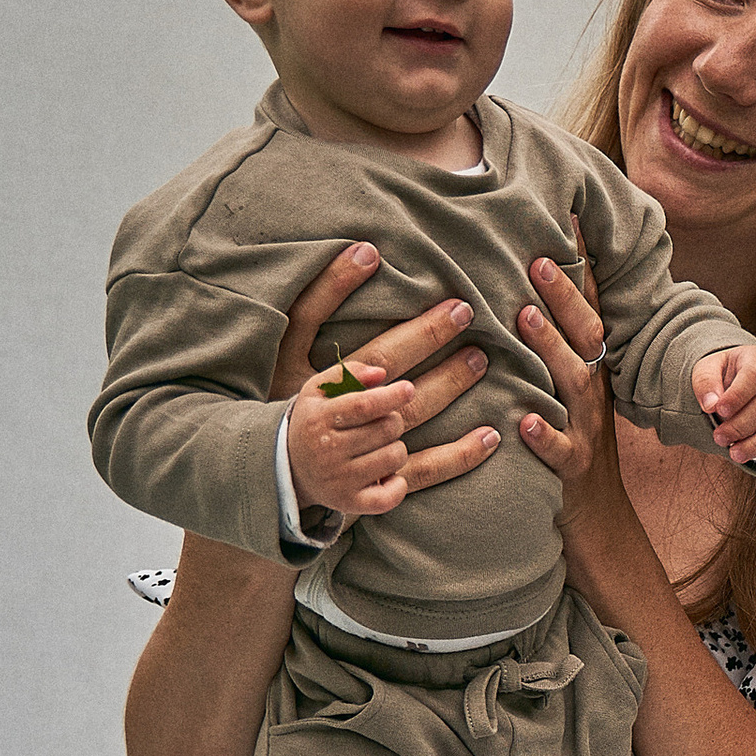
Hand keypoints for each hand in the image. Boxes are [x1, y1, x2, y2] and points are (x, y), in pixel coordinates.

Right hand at [268, 243, 500, 532]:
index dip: (422, 336)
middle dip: (449, 378)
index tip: (458, 311)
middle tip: (481, 354)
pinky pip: (416, 480)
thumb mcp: (288, 348)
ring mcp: (346, 473)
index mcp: (317, 396)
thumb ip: (318, 302)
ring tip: (440, 394)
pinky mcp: (361, 501)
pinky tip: (487, 436)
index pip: (381, 360)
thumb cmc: (286, 396)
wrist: (268, 469)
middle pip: (404, 406)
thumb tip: (365, 254)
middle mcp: (332, 438)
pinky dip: (454, 460)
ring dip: (423, 425)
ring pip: (405, 443)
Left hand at [517, 243, 659, 619]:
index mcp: (592, 370)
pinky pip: (557, 451)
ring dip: (548, 348)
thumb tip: (525, 291)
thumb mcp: (570, 393)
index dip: (584, 266)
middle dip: (564, 296)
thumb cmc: (571, 449)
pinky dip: (541, 435)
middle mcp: (593, 393)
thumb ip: (556, 347)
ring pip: (570, 383)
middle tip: (538, 259)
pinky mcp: (571, 470)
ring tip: (522, 317)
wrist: (597, 523)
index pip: (591, 308)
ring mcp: (586, 430)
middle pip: (585, 336)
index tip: (571, 220)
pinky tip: (520, 420)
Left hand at [692, 341, 755, 470]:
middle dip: (741, 427)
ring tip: (735, 454)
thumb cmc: (726, 376)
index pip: (755, 375)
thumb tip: (710, 405)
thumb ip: (705, 382)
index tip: (718, 411)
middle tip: (719, 439)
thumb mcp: (709, 369)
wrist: (745, 380)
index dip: (737, 395)